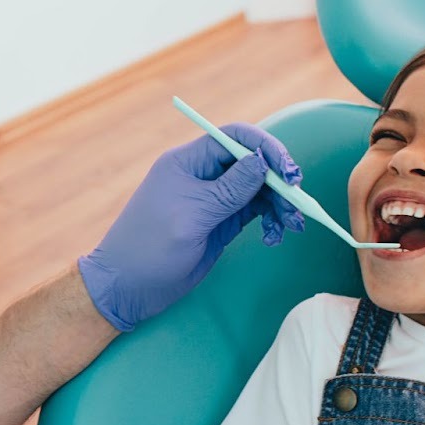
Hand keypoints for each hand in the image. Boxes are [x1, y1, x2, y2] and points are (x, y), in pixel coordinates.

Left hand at [78, 124, 304, 330]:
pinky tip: (273, 235)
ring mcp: (213, 198)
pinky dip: (270, 219)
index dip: (264, 147)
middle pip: (251, 161)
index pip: (233, 137)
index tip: (288, 170)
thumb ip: (229, 190)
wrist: (127, 287)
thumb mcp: (192, 217)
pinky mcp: (221, 220)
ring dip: (279, 202)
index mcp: (187, 162)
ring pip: (257, 187)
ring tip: (290, 225)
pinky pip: (254, 210)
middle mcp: (202, 175)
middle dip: (278, 179)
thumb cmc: (149, 248)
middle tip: (297, 203)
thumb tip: (261, 161)